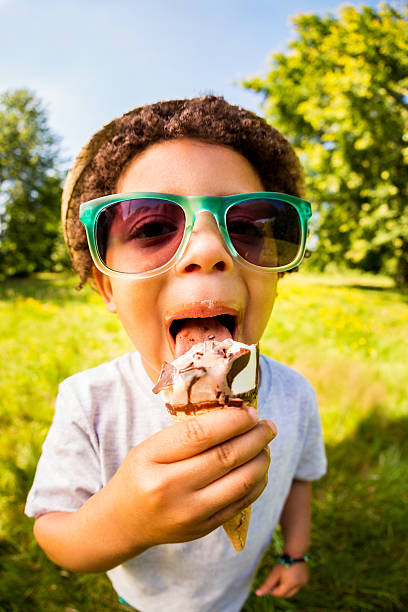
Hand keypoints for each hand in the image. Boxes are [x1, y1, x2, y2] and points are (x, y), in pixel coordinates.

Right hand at [110, 407, 275, 552]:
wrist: (124, 521)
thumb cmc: (141, 473)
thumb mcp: (150, 447)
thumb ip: (185, 433)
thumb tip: (234, 415)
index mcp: (152, 459)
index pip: (200, 434)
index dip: (232, 421)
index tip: (250, 412)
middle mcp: (169, 488)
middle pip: (225, 457)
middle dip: (255, 438)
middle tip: (268, 426)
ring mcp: (188, 513)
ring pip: (240, 482)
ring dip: (261, 461)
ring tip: (265, 446)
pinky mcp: (203, 529)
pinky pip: (241, 504)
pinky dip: (257, 483)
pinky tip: (259, 469)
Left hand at [256, 562, 308, 597]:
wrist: (295, 550)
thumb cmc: (283, 561)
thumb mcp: (274, 573)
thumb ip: (267, 584)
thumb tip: (258, 594)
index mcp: (291, 584)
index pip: (279, 594)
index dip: (272, 591)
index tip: (269, 585)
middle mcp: (299, 585)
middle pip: (287, 594)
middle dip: (279, 591)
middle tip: (274, 583)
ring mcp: (303, 582)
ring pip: (292, 591)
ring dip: (286, 587)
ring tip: (281, 577)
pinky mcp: (306, 579)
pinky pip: (297, 586)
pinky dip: (292, 584)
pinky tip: (287, 575)